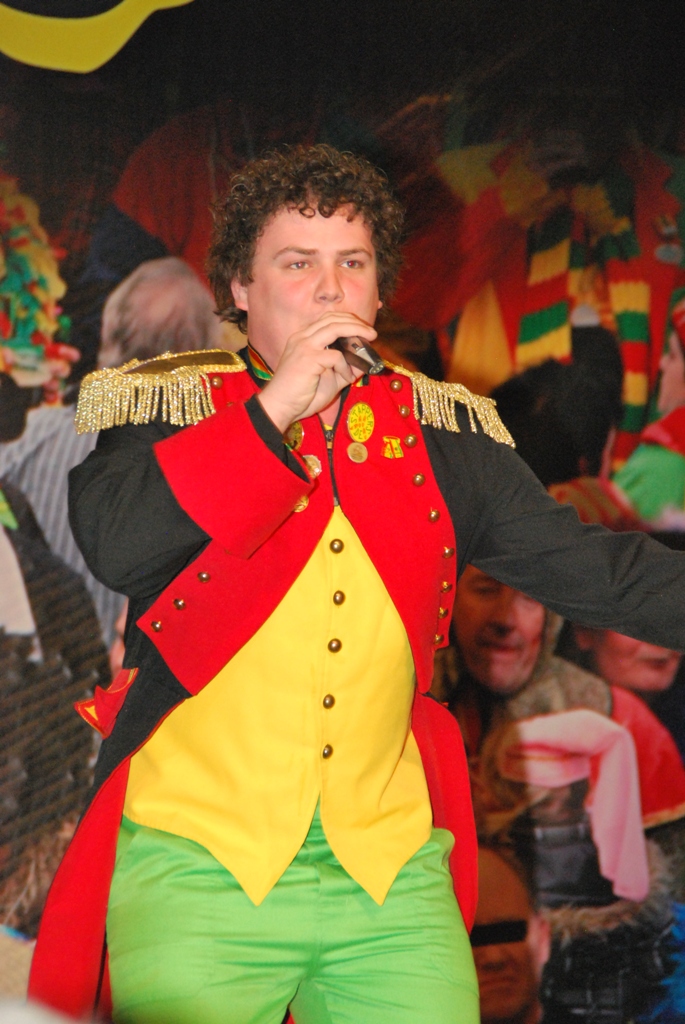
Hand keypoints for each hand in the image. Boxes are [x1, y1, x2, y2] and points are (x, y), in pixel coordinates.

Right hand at [257, 311, 377, 431]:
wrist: (280, 407)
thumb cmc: (300, 395)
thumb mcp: (329, 379)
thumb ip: (345, 369)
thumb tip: (364, 363)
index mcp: (303, 339)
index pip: (327, 319)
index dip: (347, 320)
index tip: (362, 329)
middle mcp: (302, 337)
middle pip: (333, 318)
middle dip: (355, 322)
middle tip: (371, 332)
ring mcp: (304, 346)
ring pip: (335, 328)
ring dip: (356, 331)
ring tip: (370, 339)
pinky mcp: (308, 358)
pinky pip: (335, 356)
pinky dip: (345, 366)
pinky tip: (347, 378)